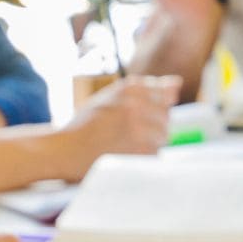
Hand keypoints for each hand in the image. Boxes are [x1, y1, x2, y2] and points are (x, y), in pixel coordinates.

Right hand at [60, 74, 180, 178]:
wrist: (64, 149)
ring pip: (162, 136)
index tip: (135, 119)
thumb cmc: (86, 125)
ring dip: (149, 144)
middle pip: (166, 117)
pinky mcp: (141, 149)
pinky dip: (143, 158)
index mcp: (130, 87)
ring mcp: (140, 127)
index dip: (151, 110)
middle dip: (152, 127)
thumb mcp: (112, 97)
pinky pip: (156, 154)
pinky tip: (124, 156)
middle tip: (125, 135)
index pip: (164, 95)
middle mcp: (136, 103)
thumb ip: (147, 89)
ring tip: (123, 146)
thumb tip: (178, 83)